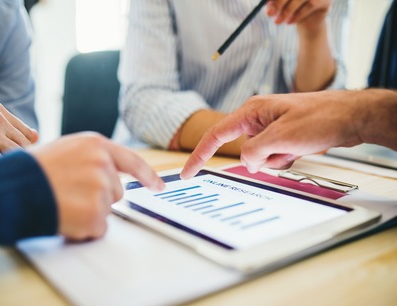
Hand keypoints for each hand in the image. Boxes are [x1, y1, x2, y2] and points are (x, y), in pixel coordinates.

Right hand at [31, 132, 164, 239]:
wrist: (9, 189)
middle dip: (99, 197)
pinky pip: (98, 228)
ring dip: (89, 213)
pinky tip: (64, 216)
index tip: (158, 186)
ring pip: (106, 210)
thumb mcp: (64, 150)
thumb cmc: (31, 170)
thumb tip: (107, 175)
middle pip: (117, 191)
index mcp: (95, 145)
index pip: (132, 161)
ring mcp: (100, 188)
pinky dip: (83, 229)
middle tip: (70, 194)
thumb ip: (91, 158)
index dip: (147, 175)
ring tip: (63, 203)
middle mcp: (102, 164)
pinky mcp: (95, 213)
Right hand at [181, 90, 367, 178]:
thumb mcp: (282, 138)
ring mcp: (270, 127)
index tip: (187, 173)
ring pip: (259, 156)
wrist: (352, 116)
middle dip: (261, 158)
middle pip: (243, 149)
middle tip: (286, 149)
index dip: (198, 155)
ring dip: (276, 158)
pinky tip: (301, 148)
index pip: (216, 136)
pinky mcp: (282, 135)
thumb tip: (248, 163)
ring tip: (297, 145)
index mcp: (251, 112)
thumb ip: (255, 152)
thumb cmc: (319, 119)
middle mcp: (257, 118)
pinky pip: (274, 155)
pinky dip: (285, 158)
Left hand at [267, 0, 330, 31]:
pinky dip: (297, 15)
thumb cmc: (292, 9)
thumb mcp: (280, 5)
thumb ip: (273, 2)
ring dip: (287, 11)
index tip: (266, 4)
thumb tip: (268, 8)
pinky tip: (289, 22)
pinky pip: (310, 6)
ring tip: (278, 21)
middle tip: (270, 14)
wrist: (309, 22)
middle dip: (279, 2)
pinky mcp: (325, 1)